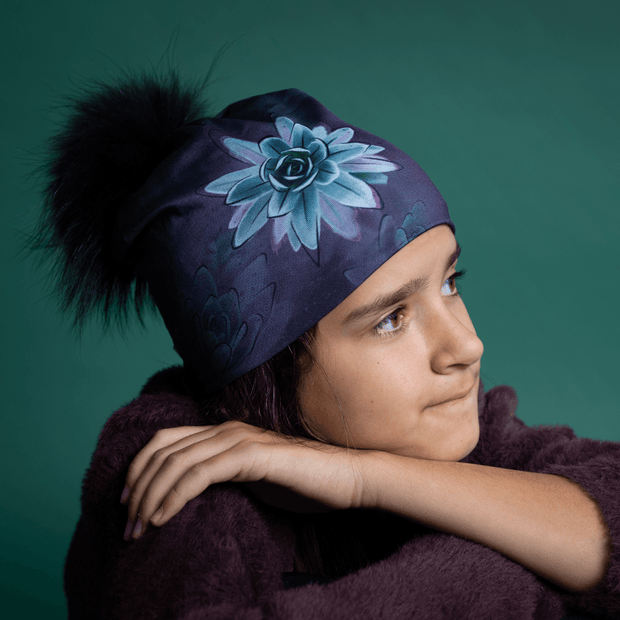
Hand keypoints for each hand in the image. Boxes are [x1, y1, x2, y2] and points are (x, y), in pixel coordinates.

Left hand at [120, 421, 369, 540]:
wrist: (344, 479)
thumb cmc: (300, 484)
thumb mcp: (250, 481)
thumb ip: (221, 478)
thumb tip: (186, 498)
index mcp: (223, 433)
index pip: (165, 441)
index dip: (138, 468)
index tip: (126, 502)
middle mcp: (226, 430)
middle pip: (163, 450)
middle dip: (137, 488)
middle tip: (126, 526)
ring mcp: (239, 439)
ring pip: (177, 461)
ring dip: (150, 496)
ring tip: (138, 529)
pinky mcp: (252, 455)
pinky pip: (201, 473)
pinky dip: (175, 495)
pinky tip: (162, 517)